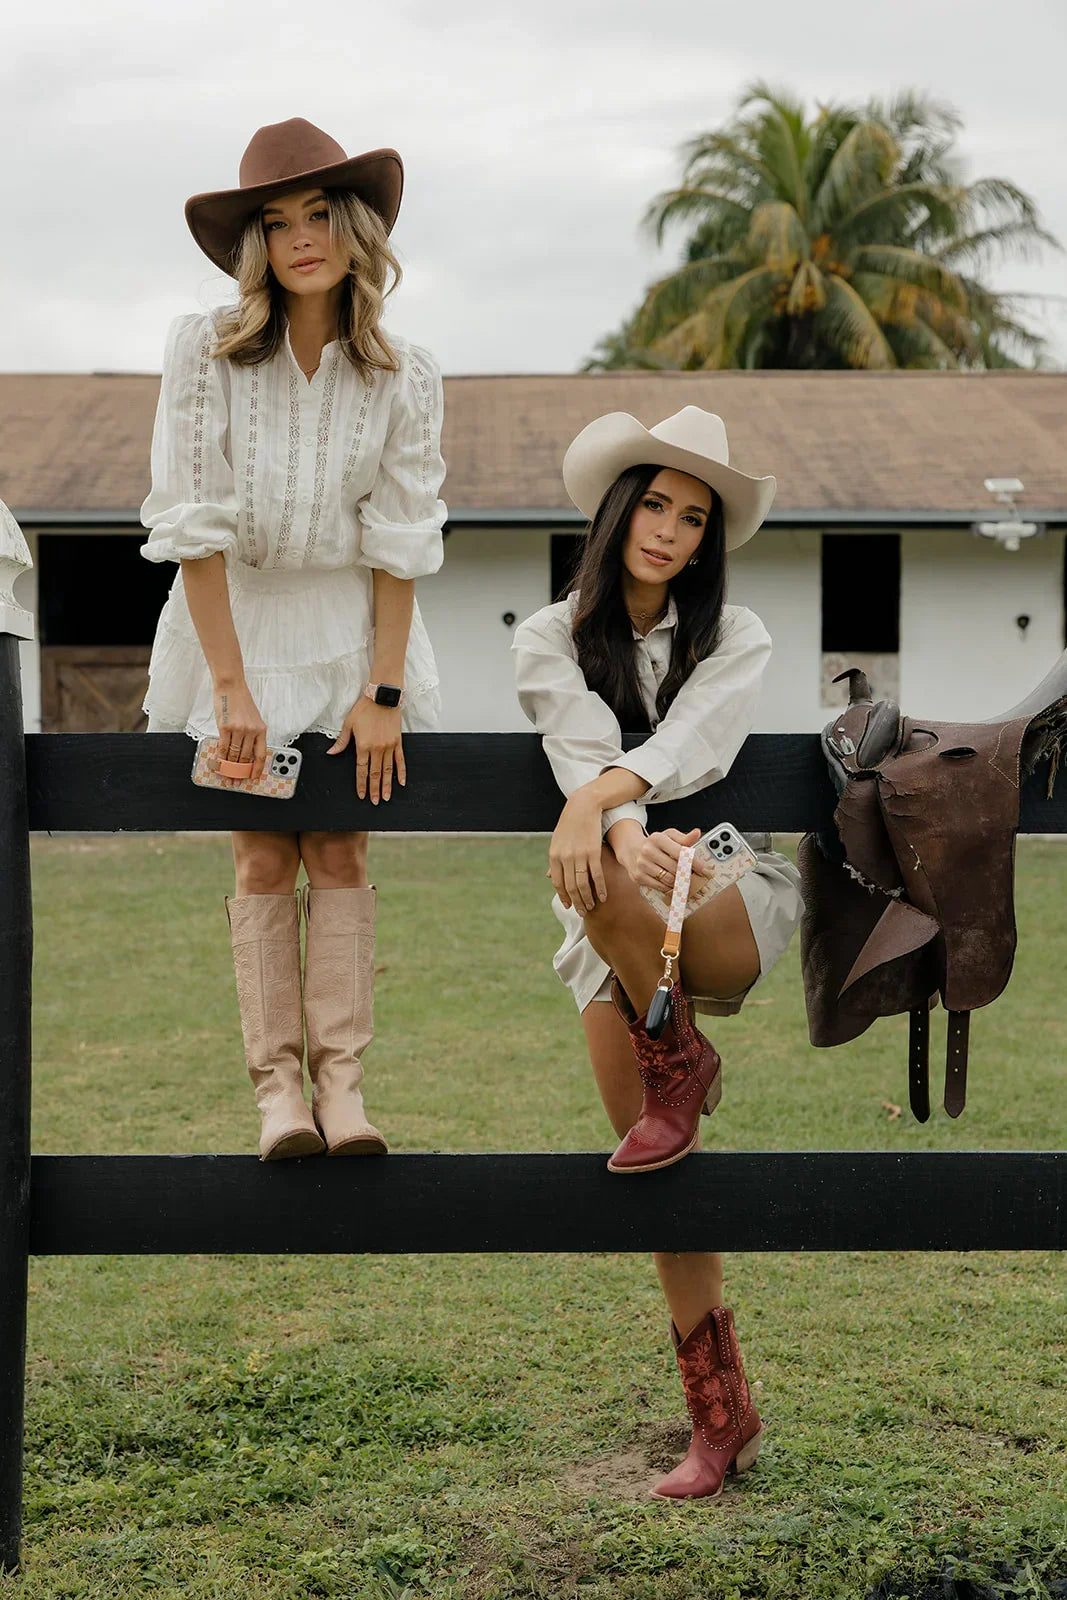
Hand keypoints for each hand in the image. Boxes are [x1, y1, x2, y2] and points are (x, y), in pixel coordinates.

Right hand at [213, 683, 267, 781]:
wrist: (231, 686)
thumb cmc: (241, 701)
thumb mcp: (253, 719)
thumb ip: (252, 735)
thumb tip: (246, 754)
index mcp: (261, 729)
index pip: (261, 754)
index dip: (257, 768)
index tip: (253, 777)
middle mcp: (251, 730)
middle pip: (246, 758)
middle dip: (240, 772)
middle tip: (236, 781)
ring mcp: (238, 729)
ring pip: (234, 755)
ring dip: (229, 767)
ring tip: (227, 775)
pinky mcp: (225, 728)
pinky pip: (223, 747)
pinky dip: (220, 757)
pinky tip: (219, 762)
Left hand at [328, 696, 404, 802]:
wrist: (382, 697)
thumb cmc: (364, 709)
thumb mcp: (348, 725)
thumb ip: (341, 742)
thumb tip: (331, 753)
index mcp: (363, 746)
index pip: (361, 770)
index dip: (361, 784)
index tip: (361, 795)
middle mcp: (377, 749)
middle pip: (375, 774)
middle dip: (374, 789)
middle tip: (375, 801)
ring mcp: (389, 746)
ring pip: (388, 771)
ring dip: (386, 785)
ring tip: (386, 797)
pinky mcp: (398, 742)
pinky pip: (400, 760)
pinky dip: (401, 772)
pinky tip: (401, 782)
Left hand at [548, 790, 606, 913]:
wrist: (582, 806)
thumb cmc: (570, 825)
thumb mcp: (557, 842)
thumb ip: (555, 861)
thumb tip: (549, 877)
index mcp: (554, 856)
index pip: (558, 883)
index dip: (563, 896)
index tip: (569, 906)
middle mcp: (565, 858)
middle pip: (571, 887)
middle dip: (577, 902)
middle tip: (582, 912)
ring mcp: (579, 856)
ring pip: (583, 884)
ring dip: (588, 899)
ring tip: (592, 907)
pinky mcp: (593, 852)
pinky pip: (597, 875)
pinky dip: (600, 888)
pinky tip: (603, 897)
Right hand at [626, 827, 711, 891]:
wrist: (630, 850)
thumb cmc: (654, 844)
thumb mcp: (668, 837)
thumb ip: (684, 838)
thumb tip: (697, 833)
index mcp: (657, 839)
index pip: (680, 852)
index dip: (695, 863)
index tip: (706, 871)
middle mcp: (648, 851)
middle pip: (675, 868)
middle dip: (691, 877)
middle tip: (701, 883)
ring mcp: (642, 865)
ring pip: (668, 879)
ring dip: (682, 885)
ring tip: (692, 888)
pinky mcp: (638, 877)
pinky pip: (659, 886)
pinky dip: (670, 889)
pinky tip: (678, 889)